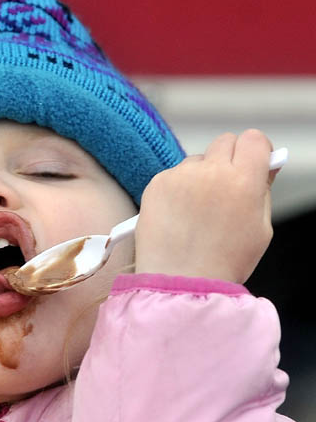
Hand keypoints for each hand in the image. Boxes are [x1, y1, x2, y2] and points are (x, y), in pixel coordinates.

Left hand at [135, 129, 276, 283]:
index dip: (255, 151)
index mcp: (243, 180)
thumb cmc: (223, 261)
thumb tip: (265, 166)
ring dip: (200, 175)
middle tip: (225, 187)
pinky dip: (177, 188)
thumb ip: (262, 191)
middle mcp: (211, 172)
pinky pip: (173, 175)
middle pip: (224, 142)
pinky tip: (178, 215)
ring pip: (197, 160)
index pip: (253, 139)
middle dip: (228, 159)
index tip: (253, 162)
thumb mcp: (260, 229)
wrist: (180, 281)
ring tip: (197, 211)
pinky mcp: (156, 183)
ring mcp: (180, 176)